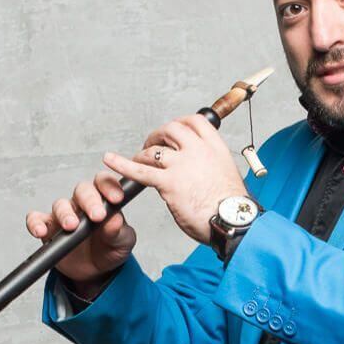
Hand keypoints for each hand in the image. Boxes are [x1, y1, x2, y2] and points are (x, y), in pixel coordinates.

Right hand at [26, 170, 137, 284]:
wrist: (95, 271)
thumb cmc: (111, 249)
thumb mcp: (122, 242)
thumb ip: (119, 231)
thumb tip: (115, 219)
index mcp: (104, 200)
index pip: (104, 183)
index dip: (109, 186)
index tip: (116, 198)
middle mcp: (82, 203)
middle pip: (82, 190)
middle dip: (89, 201)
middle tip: (97, 216)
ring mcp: (64, 215)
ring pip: (60, 204)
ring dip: (65, 214)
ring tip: (72, 226)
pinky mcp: (49, 229)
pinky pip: (36, 219)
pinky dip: (36, 223)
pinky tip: (41, 231)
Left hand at [101, 113, 248, 244]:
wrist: (234, 221)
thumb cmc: (233, 207)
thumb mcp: (227, 175)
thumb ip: (211, 166)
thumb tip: (200, 169)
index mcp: (215, 148)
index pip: (195, 122)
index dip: (180, 124)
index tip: (174, 130)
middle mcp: (198, 151)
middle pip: (171, 130)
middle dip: (158, 136)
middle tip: (152, 145)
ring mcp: (182, 165)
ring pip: (154, 150)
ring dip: (143, 154)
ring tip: (139, 160)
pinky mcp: (169, 183)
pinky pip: (140, 170)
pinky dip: (122, 164)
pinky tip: (110, 160)